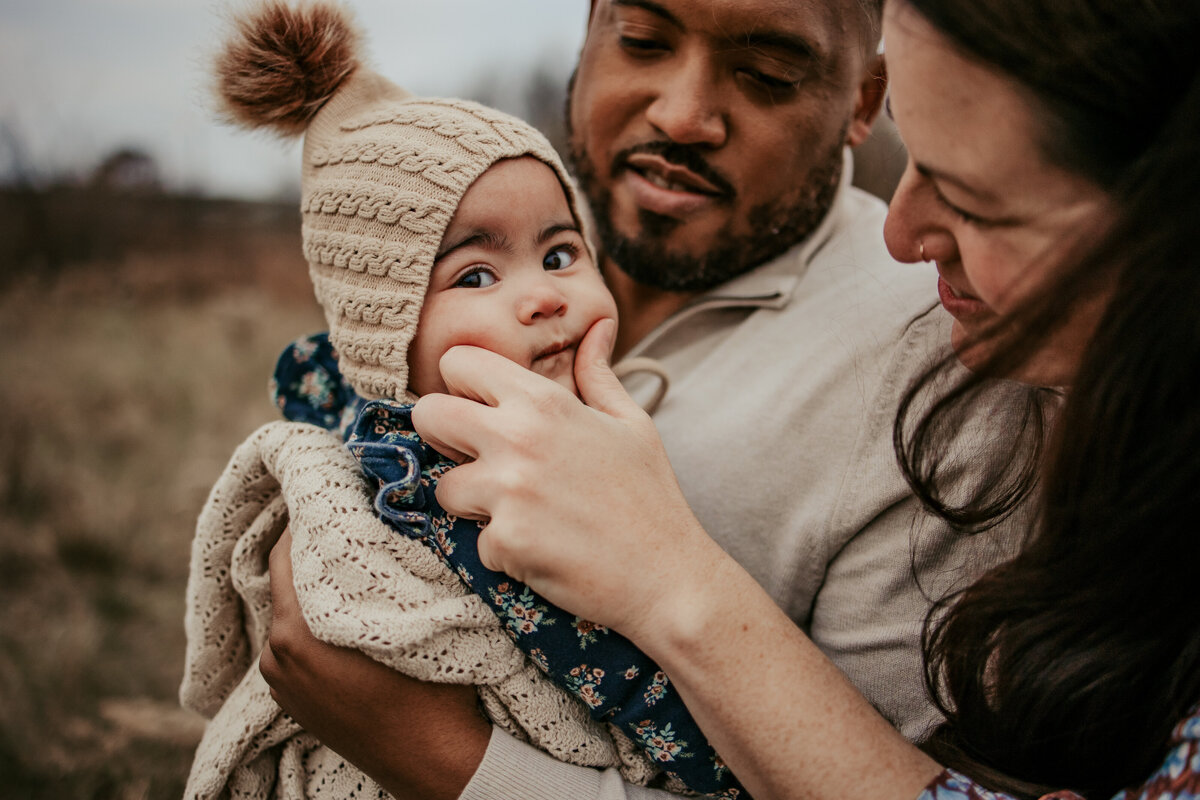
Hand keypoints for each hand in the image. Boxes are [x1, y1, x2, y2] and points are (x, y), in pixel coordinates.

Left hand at [261, 528, 490, 799]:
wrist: (435, 761)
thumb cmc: (433, 685)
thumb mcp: (412, 613)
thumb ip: (380, 565)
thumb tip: (368, 516)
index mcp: (296, 631)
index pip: (285, 551)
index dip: (309, 518)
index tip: (334, 496)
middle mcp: (276, 655)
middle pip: (284, 580)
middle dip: (312, 551)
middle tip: (346, 524)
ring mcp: (280, 682)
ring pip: (289, 612)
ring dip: (312, 589)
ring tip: (351, 571)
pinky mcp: (292, 700)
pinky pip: (295, 644)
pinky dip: (312, 624)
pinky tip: (348, 617)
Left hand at [411, 319, 726, 641]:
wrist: (669, 575)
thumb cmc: (651, 497)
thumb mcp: (631, 423)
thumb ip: (598, 373)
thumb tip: (597, 327)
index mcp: (545, 402)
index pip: (458, 362)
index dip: (465, 386)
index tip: (484, 411)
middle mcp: (518, 438)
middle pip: (428, 415)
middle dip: (444, 436)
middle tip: (479, 459)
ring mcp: (508, 492)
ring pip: (443, 488)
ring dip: (473, 504)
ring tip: (524, 511)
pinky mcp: (505, 541)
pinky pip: (477, 541)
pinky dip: (504, 550)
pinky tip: (545, 548)